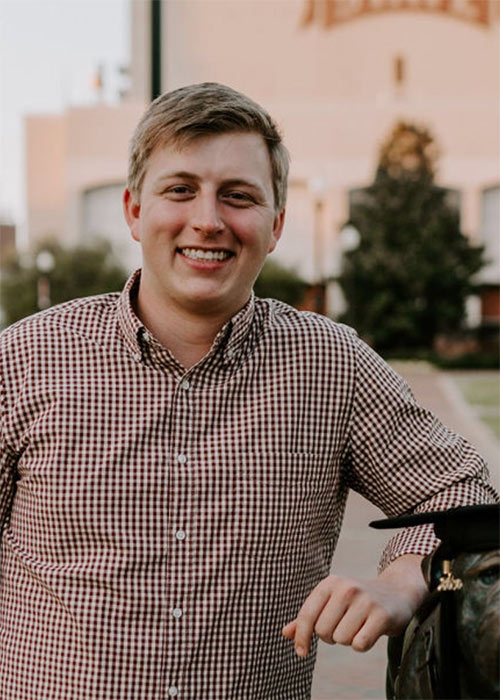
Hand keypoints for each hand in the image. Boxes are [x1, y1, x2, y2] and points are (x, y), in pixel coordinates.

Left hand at [282, 554, 427, 655]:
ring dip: (348, 639)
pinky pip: (360, 644)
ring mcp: (365, 600)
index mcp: (330, 583)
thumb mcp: (331, 601)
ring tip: (358, 626)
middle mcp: (346, 588)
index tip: (301, 652)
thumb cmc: (357, 600)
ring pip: (341, 639)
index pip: (307, 615)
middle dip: (331, 636)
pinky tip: (369, 632)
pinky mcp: (381, 615)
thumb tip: (286, 633)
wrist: (396, 592)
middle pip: (323, 631)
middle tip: (344, 626)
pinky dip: (362, 644)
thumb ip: (308, 616)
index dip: (301, 637)